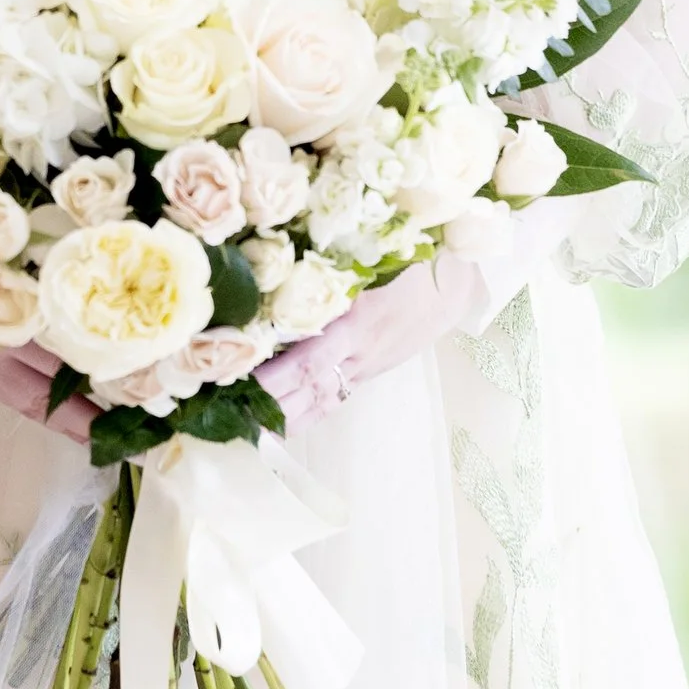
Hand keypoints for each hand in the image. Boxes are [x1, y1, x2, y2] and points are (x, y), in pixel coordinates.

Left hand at [258, 211, 537, 431]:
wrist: (458, 281)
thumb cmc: (414, 258)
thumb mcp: (376, 256)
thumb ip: (333, 266)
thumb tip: (279, 263)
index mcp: (358, 322)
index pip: (310, 358)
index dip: (274, 376)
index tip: (238, 383)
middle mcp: (359, 351)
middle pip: (309, 387)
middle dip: (269, 405)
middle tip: (229, 417)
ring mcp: (365, 364)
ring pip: (321, 398)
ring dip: (285, 417)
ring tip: (248, 431)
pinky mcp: (369, 369)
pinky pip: (335, 395)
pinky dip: (308, 412)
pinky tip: (283, 425)